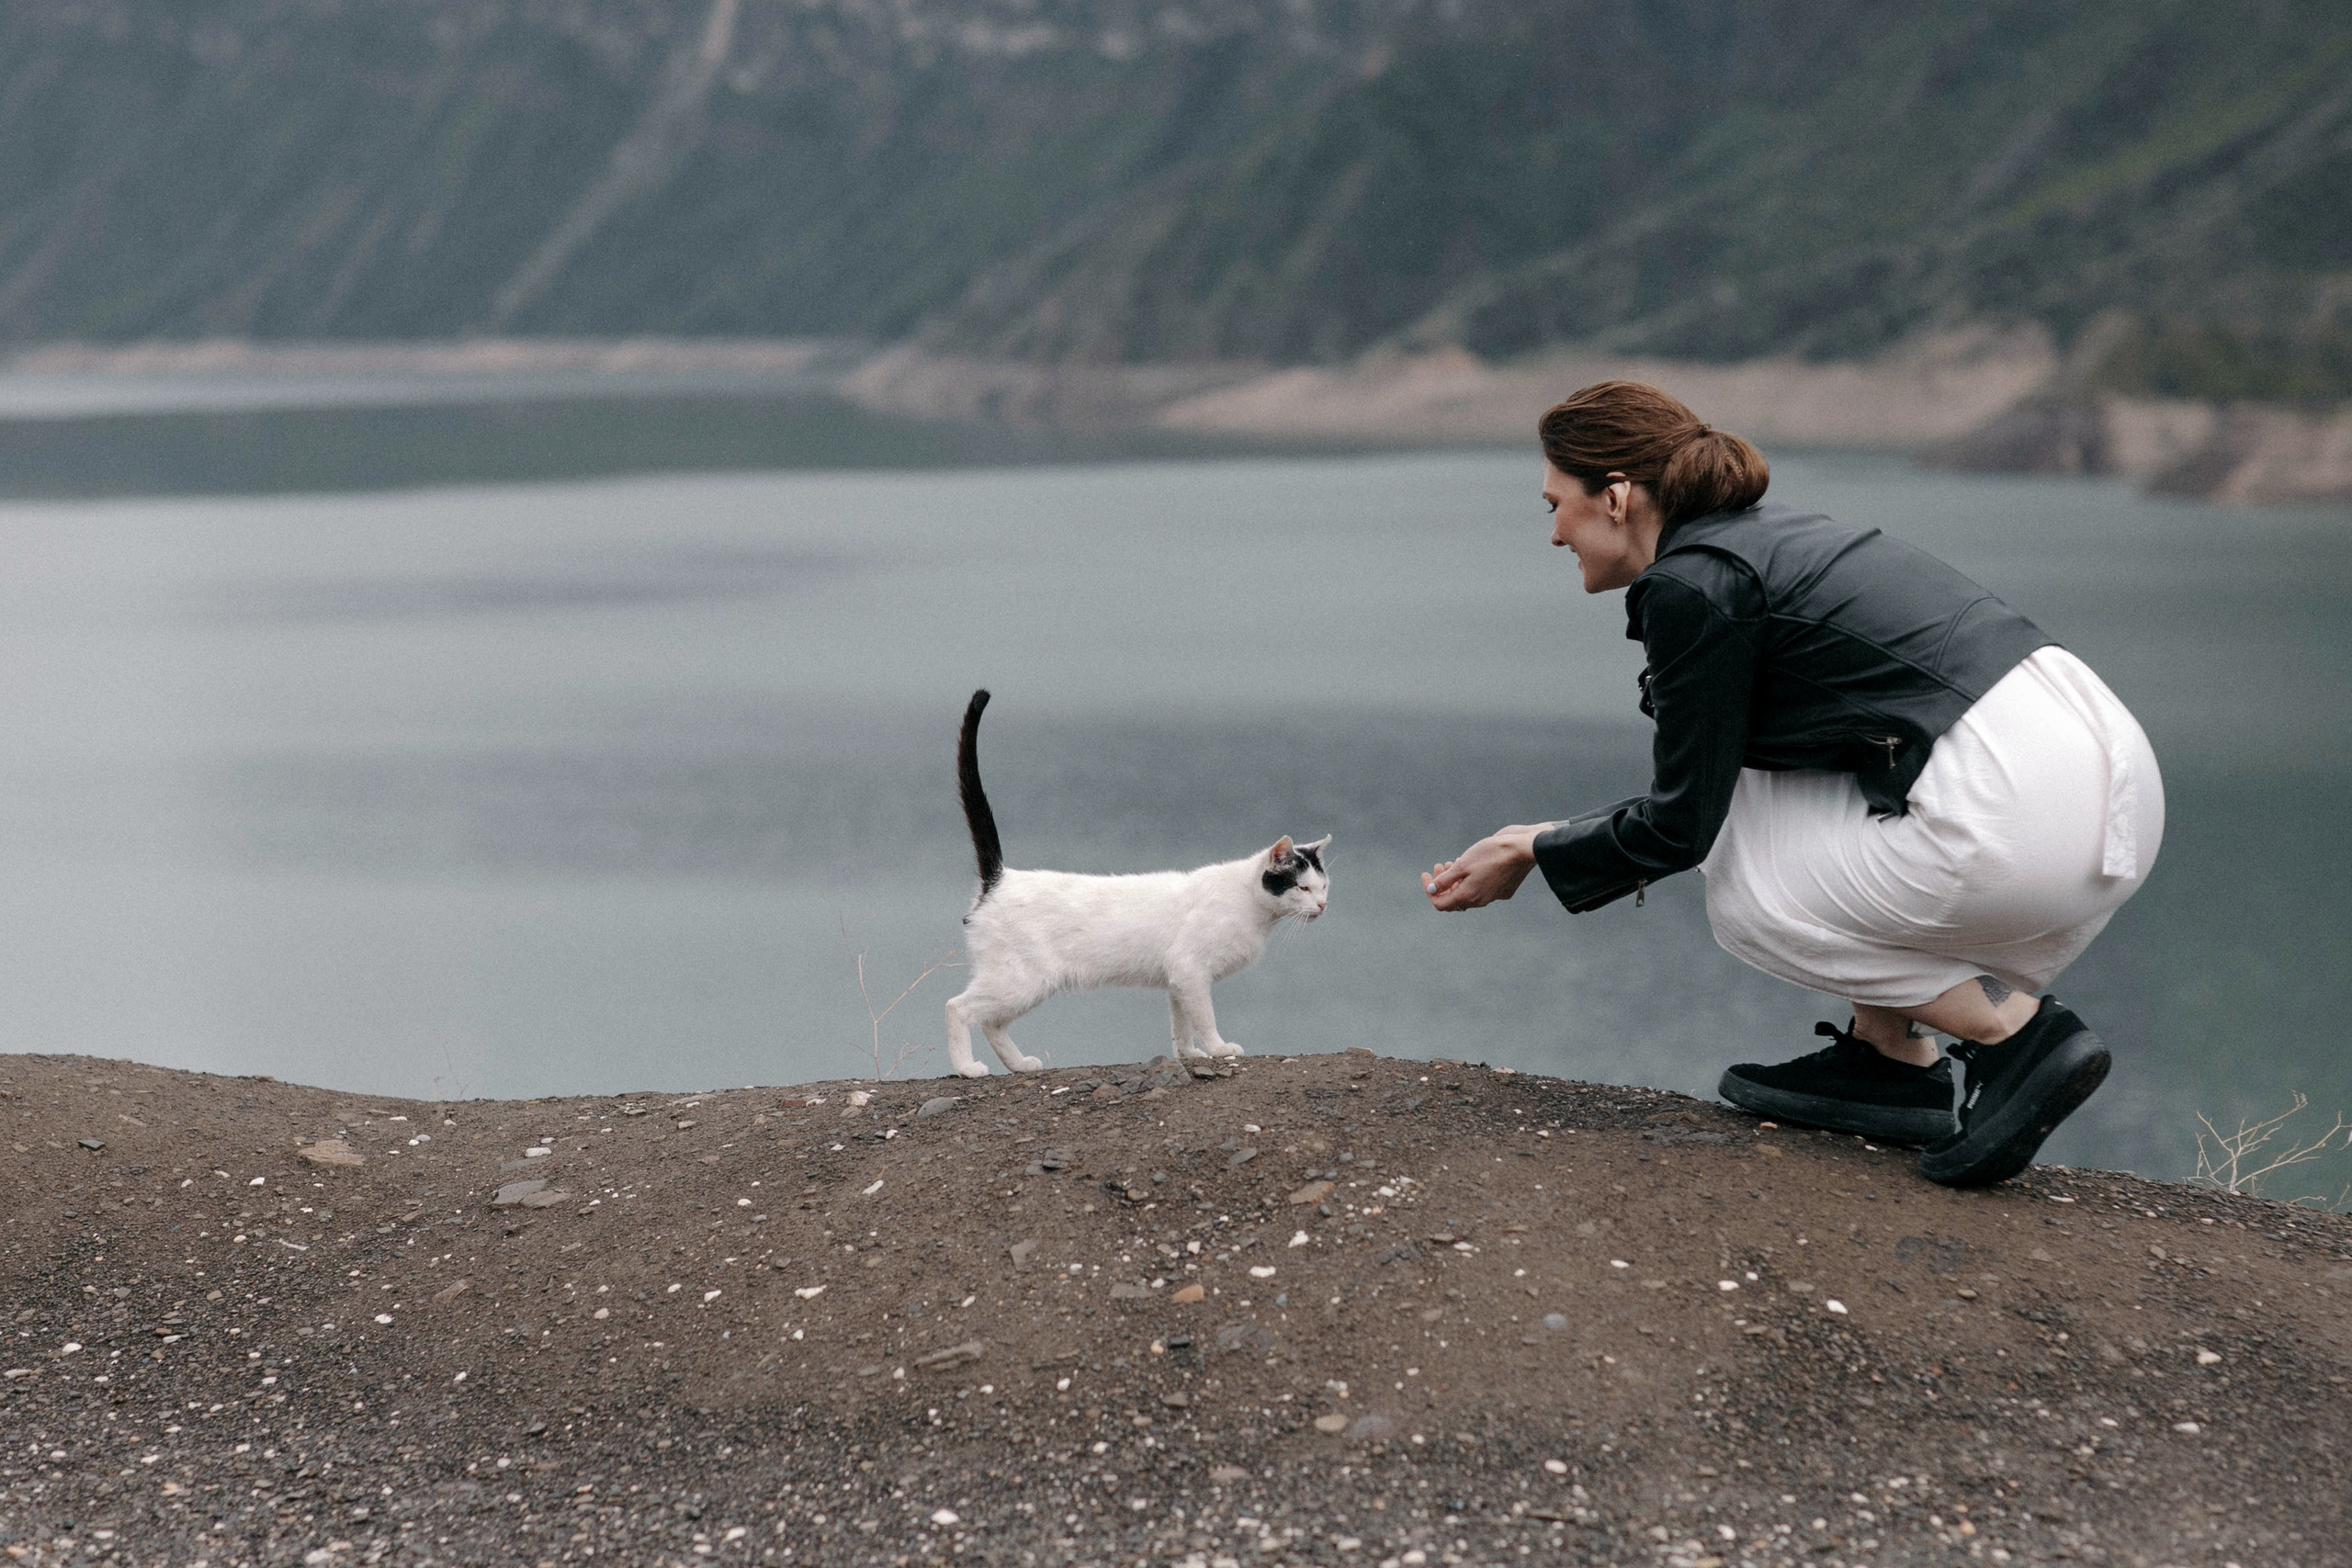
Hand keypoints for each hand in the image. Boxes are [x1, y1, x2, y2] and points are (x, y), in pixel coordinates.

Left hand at [1422, 824, 1544, 910]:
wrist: (1523, 849)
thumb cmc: (1491, 854)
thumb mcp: (1463, 864)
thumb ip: (1445, 880)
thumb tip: (1432, 890)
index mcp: (1469, 896)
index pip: (1441, 904)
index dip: (1429, 891)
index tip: (1425, 875)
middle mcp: (1481, 900)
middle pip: (1454, 899)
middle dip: (1443, 883)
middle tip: (1439, 865)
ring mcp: (1493, 895)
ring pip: (1468, 892)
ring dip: (1456, 879)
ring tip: (1452, 861)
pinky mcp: (1503, 889)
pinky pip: (1482, 887)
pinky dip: (1471, 878)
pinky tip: (1470, 863)